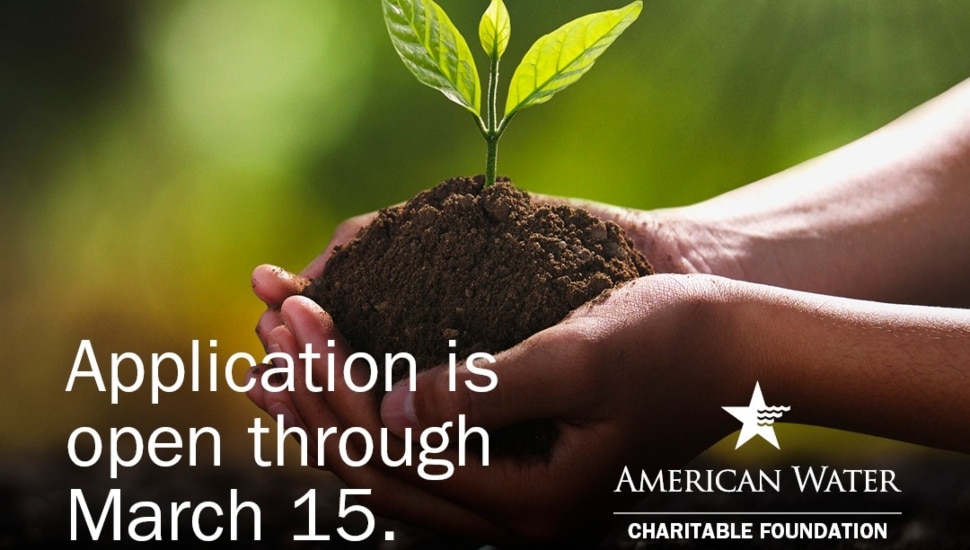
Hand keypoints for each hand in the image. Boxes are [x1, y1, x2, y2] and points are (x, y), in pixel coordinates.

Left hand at [248, 269, 750, 541]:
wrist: (738, 348)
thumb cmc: (672, 343)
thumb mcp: (579, 358)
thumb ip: (485, 390)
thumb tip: (392, 405)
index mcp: (529, 503)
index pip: (395, 451)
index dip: (334, 385)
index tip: (298, 314)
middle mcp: (515, 516)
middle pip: (381, 470)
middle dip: (317, 400)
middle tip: (268, 333)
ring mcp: (516, 494)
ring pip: (395, 469)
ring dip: (334, 413)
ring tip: (279, 364)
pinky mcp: (519, 463)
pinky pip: (424, 454)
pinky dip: (374, 416)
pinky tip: (345, 383)